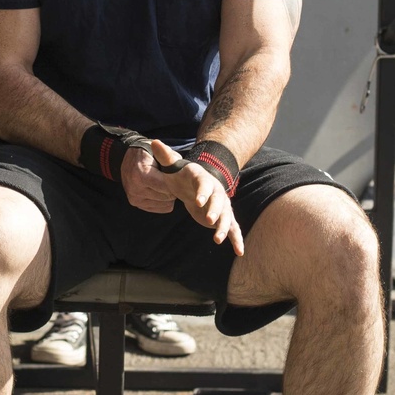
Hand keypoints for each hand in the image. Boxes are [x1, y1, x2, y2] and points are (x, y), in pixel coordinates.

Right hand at [120, 146, 176, 213]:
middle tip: (170, 181)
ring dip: (166, 196)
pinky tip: (159, 191)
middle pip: (165, 197)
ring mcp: (134, 197)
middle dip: (171, 190)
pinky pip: (157, 208)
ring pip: (162, 204)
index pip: (166, 187)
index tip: (176, 177)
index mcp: (140, 175)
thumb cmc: (149, 153)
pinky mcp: (135, 203)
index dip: (174, 182)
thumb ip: (170, 158)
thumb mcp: (160, 152)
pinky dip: (162, 201)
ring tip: (163, 185)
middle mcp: (135, 189)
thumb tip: (181, 167)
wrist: (132, 156)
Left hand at [147, 139, 244, 256]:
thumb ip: (165, 156)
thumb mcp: (173, 165)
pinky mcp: (222, 217)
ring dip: (224, 228)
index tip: (198, 201)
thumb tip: (154, 142)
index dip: (202, 192)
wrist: (195, 183)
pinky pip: (233, 229)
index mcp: (203, 180)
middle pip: (219, 202)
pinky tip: (240, 252)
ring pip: (227, 217)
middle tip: (210, 221)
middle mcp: (216, 192)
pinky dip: (236, 239)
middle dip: (216, 211)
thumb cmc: (182, 175)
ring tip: (218, 239)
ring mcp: (221, 205)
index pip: (204, 185)